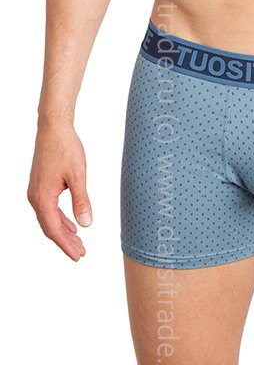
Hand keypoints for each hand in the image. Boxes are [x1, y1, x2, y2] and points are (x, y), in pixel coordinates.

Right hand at [27, 122, 91, 260]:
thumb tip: (86, 224)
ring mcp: (36, 191)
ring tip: (78, 242)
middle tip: (81, 253)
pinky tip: (71, 223)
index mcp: (43, 198)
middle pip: (50, 227)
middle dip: (66, 241)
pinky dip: (60, 218)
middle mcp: (35, 197)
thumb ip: (81, 201)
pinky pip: (49, 208)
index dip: (66, 245)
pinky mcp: (40, 185)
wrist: (53, 128)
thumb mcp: (78, 176)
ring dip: (63, 231)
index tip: (78, 256)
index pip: (54, 229)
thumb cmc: (66, 148)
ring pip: (49, 218)